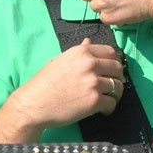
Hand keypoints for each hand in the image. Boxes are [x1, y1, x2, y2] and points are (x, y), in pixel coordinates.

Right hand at [8, 38, 125, 128]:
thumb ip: (78, 51)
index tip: (111, 70)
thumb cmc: (44, 83)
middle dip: (117, 77)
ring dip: (115, 94)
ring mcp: (93, 82)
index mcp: (81, 52)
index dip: (114, 61)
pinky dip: (109, 108)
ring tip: (107, 99)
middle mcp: (89, 64)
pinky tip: (101, 110)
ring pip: (118, 86)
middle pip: (118, 68)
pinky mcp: (94, 101)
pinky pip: (112, 103)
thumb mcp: (60, 60)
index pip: (111, 52)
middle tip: (111, 86)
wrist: (33, 104)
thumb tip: (89, 42)